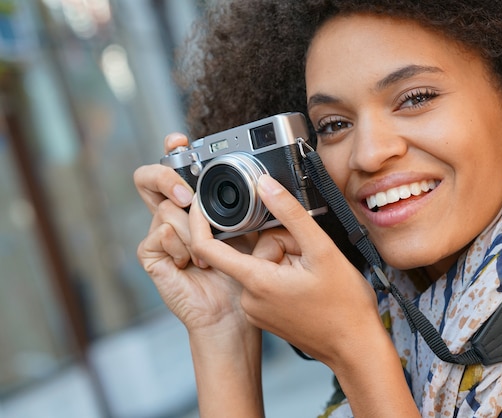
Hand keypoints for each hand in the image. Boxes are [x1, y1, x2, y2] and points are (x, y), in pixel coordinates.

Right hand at [134, 133, 256, 332]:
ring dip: (192, 231)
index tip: (179, 140)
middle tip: (186, 193)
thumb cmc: (241, 273)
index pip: (175, 170)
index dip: (172, 152)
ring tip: (207, 256)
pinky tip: (195, 265)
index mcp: (194, 207)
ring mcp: (159, 235)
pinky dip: (183, 247)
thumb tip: (257, 179)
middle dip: (165, 177)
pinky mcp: (151, 255)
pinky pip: (161, 233)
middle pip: (148, 178)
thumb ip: (242, 205)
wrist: (233, 312)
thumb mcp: (249, 231)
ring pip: (166, 209)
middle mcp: (172, 216)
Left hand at [187, 174, 383, 366]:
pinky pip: (267, 282)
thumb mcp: (322, 249)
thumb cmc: (345, 306)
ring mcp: (257, 310)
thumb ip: (290, 213)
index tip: (203, 204)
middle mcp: (249, 299)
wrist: (356, 348)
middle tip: (308, 257)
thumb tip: (265, 186)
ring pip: (262, 265)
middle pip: (252, 251)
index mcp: (257, 281)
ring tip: (311, 274)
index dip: (200, 222)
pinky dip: (285, 276)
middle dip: (281, 244)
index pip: (206, 248)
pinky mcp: (265, 316)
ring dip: (286, 260)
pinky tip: (307, 284)